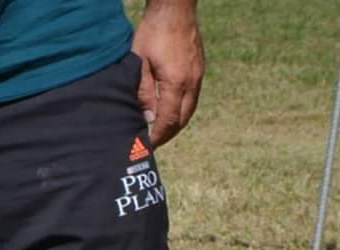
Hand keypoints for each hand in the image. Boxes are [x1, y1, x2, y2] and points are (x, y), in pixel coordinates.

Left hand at [132, 1, 204, 147]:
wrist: (175, 9)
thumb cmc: (153, 32)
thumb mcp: (140, 63)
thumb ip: (144, 93)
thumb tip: (148, 118)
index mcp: (176, 83)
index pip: (168, 120)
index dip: (158, 136)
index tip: (148, 145)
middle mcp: (191, 82)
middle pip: (183, 120)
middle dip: (168, 134)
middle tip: (154, 142)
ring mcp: (198, 75)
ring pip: (190, 109)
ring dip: (177, 123)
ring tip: (162, 130)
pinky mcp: (199, 68)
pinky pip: (193, 97)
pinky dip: (182, 109)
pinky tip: (171, 109)